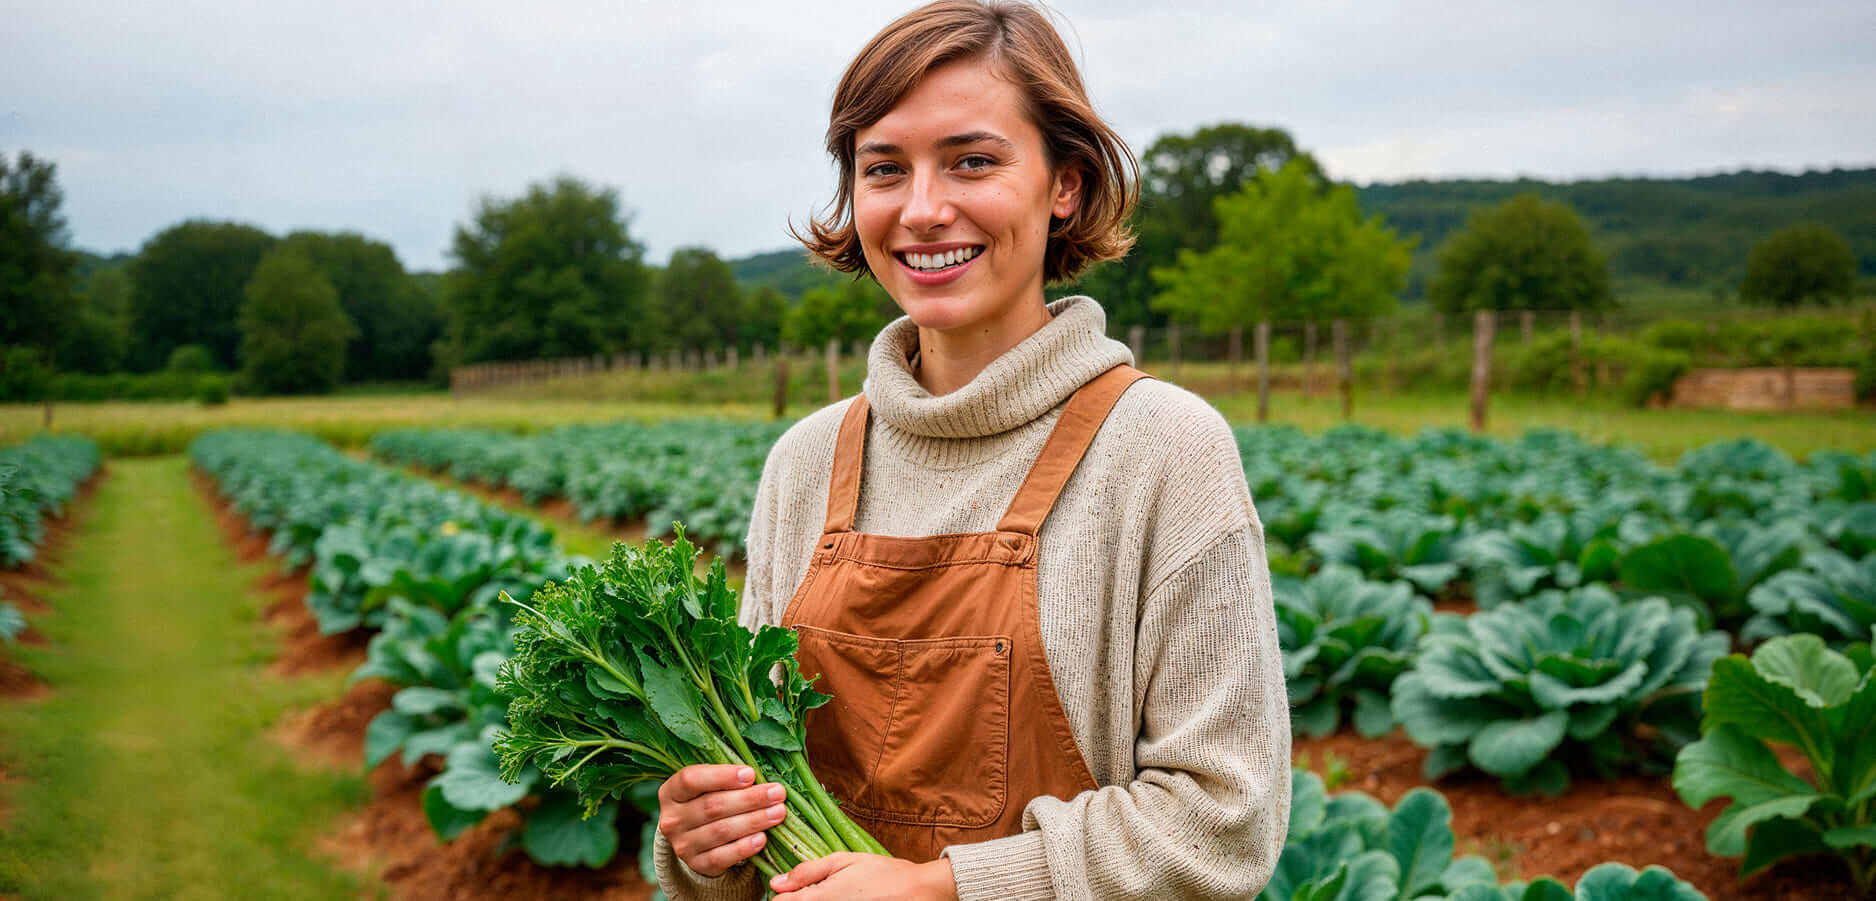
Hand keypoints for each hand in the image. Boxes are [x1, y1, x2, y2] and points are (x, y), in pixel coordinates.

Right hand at [656, 764, 788, 876]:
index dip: (721, 776)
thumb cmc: (708, 802)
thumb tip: (758, 774)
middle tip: (777, 793)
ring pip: (721, 831)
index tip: (751, 774)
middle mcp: (672, 819)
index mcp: (671, 792)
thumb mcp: (708, 786)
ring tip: (778, 812)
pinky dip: (744, 847)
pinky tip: (762, 838)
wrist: (696, 840)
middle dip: (749, 799)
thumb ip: (726, 778)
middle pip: (712, 806)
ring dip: (754, 820)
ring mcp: (682, 845)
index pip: (690, 780)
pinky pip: (722, 857)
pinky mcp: (697, 864)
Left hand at [770, 853, 957, 898]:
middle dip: (800, 899)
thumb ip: (808, 871)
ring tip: (837, 894)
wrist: (917, 893)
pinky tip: (845, 899)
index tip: (791, 888)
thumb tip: (776, 882)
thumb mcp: (843, 861)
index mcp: (820, 898)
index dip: (782, 895)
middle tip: (819, 890)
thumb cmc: (882, 874)